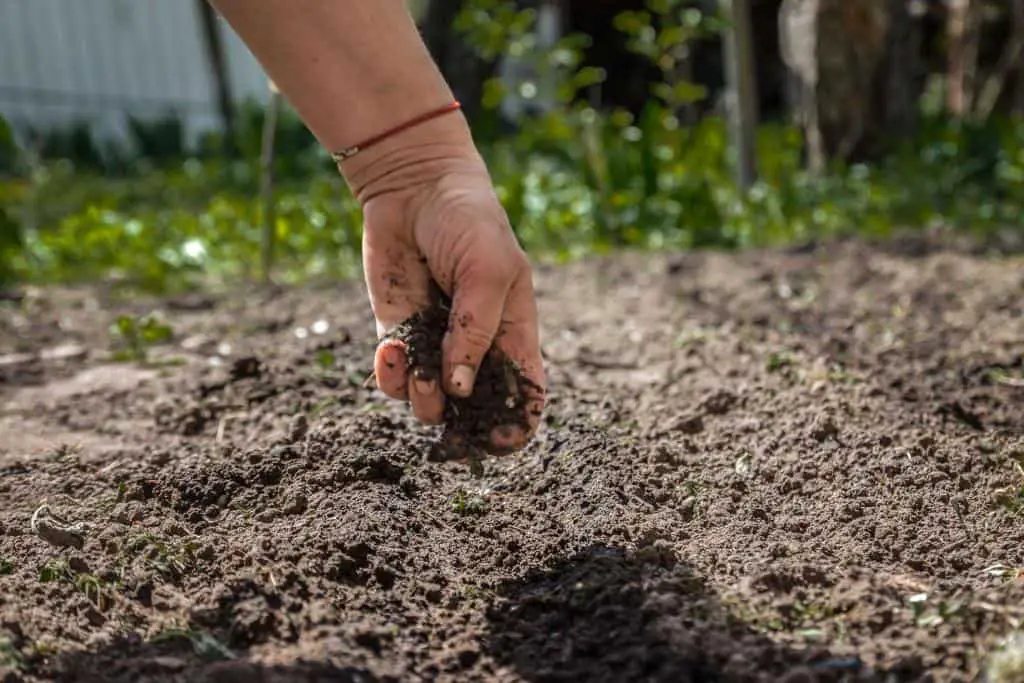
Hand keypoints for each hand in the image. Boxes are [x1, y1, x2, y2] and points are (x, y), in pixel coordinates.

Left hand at [344, 128, 545, 454]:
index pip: (524, 396)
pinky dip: (391, 374)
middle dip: (462, 424)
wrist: (414, 187)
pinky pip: (395, 374)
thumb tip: (459, 389)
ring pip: (430, 401)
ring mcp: (435, 343)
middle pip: (475, 411)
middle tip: (448, 411)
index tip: (498, 441)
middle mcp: (476, 347)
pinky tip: (392, 352)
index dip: (515, 427)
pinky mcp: (398, 332)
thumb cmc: (469, 222)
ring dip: (423, 400)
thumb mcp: (489, 271)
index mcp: (515, 335)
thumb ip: (477, 331)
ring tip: (419, 373)